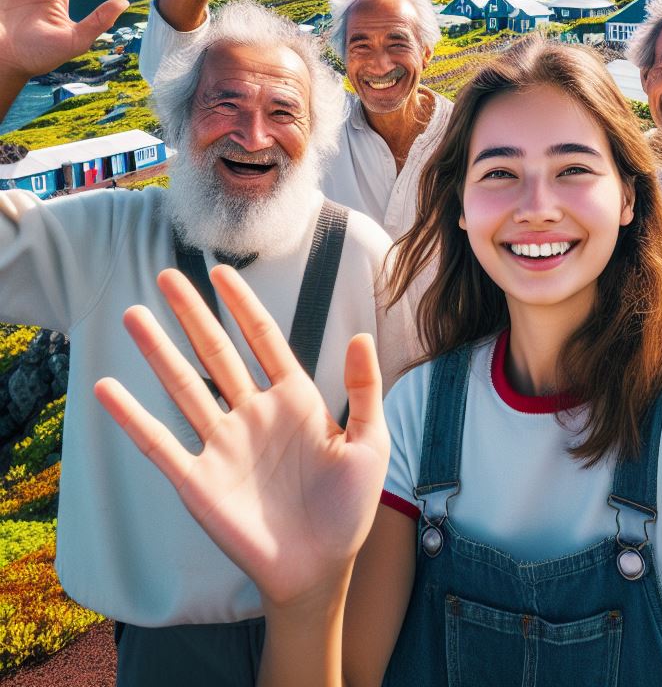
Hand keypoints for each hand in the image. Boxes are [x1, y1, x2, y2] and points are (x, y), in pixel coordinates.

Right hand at [95, 266, 388, 609]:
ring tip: (135, 315)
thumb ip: (364, 390)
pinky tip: (109, 389)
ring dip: (158, 351)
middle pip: (218, 352)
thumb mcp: (370, 443)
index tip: (222, 273)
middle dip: (194, 314)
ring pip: (184, 386)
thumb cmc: (349, 507)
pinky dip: (133, 416)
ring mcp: (223, 444)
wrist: (321, 570)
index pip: (263, 339)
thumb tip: (361, 335)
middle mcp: (253, 414)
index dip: (243, 305)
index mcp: (295, 400)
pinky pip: (160, 442)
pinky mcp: (199, 481)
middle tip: (168, 276)